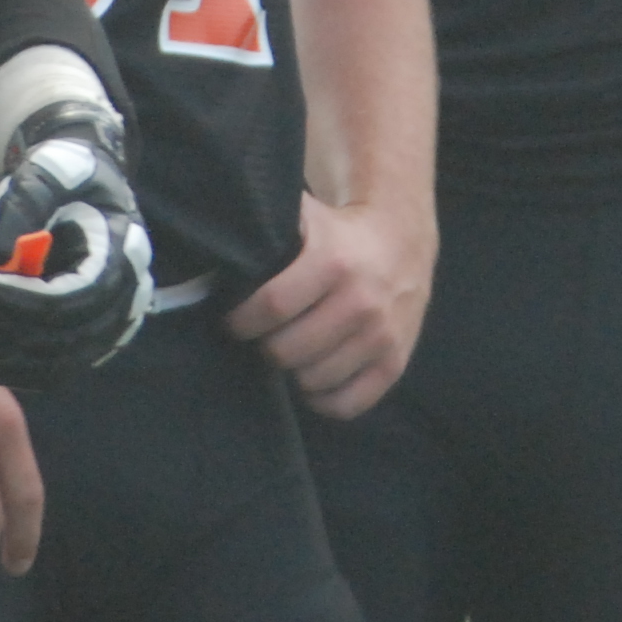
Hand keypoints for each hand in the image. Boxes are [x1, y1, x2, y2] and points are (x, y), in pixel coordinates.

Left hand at [0, 93, 153, 389]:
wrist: (82, 186)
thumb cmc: (64, 175)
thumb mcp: (45, 172)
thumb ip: (23, 204)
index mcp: (124, 252)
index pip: (78, 296)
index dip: (28, 300)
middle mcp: (127, 297)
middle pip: (66, 339)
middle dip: (4, 330)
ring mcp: (110, 325)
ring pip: (56, 366)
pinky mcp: (86, 342)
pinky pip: (49, 371)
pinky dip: (7, 369)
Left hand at [227, 193, 432, 418]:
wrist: (403, 239)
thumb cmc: (339, 232)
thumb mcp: (307, 217)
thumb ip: (267, 225)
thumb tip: (217, 236)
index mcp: (334, 261)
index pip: (271, 307)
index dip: (242, 321)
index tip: (233, 321)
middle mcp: (361, 302)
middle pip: (287, 351)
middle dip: (265, 347)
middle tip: (263, 338)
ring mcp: (381, 336)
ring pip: (313, 380)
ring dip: (293, 372)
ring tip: (290, 352)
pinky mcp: (395, 362)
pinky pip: (346, 404)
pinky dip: (323, 399)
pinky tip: (314, 377)